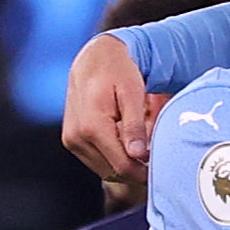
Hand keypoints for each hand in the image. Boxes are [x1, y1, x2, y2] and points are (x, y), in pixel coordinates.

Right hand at [62, 34, 153, 180]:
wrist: (94, 57)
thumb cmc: (116, 70)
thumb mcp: (132, 93)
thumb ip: (134, 126)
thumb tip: (138, 155)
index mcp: (92, 126)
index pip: (121, 165)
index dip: (142, 172)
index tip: (158, 168)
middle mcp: (77, 136)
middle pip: (112, 171)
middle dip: (135, 170)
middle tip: (153, 159)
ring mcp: (71, 139)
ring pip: (104, 170)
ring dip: (123, 165)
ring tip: (140, 149)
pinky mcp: (71, 139)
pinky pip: (95, 160)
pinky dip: (112, 158)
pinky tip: (125, 144)